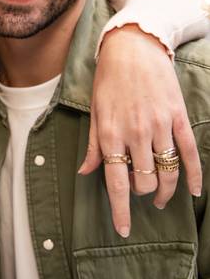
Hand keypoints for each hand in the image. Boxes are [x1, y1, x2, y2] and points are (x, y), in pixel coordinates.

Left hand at [78, 25, 201, 236]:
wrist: (134, 48)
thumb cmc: (109, 79)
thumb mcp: (95, 111)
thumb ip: (94, 145)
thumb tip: (84, 172)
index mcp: (110, 133)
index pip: (115, 183)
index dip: (121, 210)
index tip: (124, 230)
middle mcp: (135, 133)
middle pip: (144, 181)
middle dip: (142, 193)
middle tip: (139, 190)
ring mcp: (159, 125)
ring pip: (167, 171)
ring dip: (165, 190)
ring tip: (162, 197)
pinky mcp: (178, 117)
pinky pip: (189, 153)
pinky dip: (194, 175)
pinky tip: (194, 191)